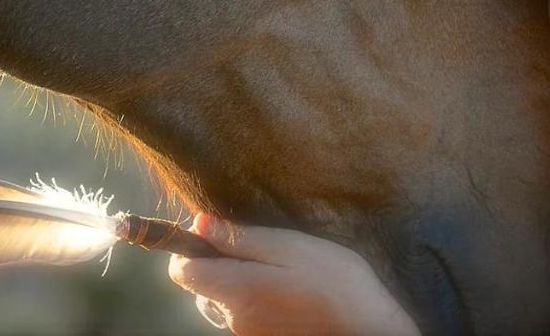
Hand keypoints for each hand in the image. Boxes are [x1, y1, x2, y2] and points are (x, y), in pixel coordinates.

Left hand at [167, 214, 419, 335]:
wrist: (368, 329)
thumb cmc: (334, 280)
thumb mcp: (289, 246)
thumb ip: (240, 238)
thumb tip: (198, 223)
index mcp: (236, 290)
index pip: (182, 271)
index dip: (190, 248)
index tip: (215, 234)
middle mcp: (233, 319)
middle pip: (200, 287)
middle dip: (219, 265)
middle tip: (260, 250)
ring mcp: (247, 335)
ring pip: (222, 302)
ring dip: (237, 283)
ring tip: (278, 271)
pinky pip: (242, 316)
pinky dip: (253, 301)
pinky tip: (286, 292)